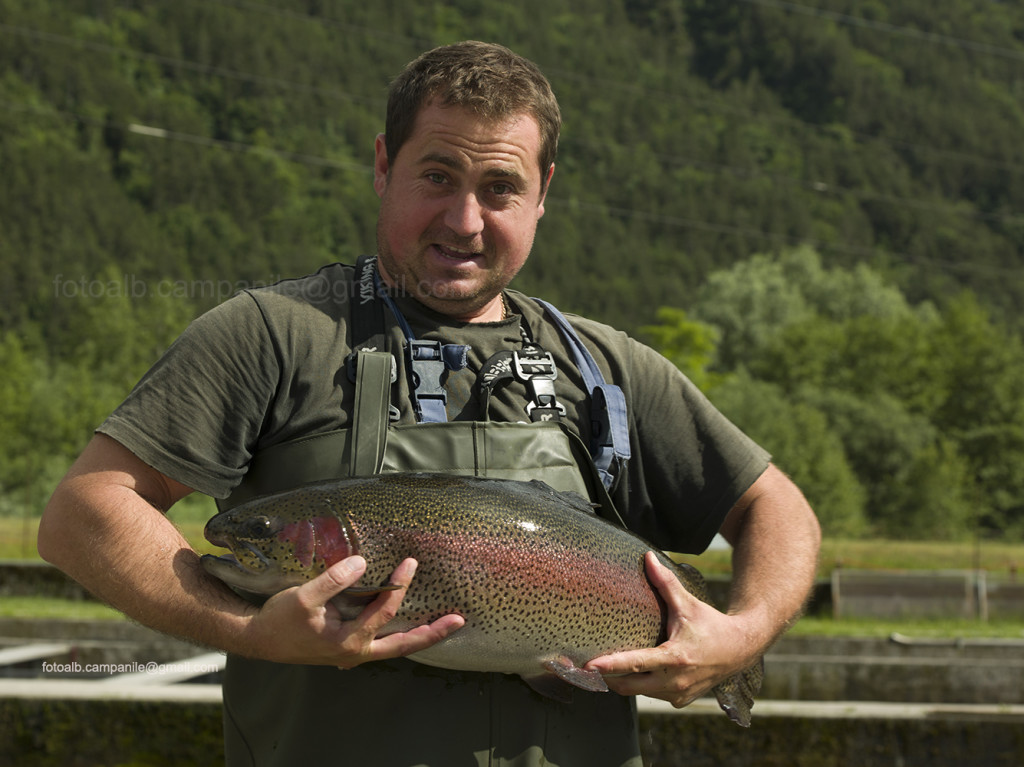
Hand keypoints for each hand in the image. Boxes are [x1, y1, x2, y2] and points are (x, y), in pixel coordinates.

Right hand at [240, 555, 463, 667]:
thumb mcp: (303, 597)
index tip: (411, 563)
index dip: (400, 586)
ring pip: (396, 647)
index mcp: (349, 642)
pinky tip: (409, 624)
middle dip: (433, 633)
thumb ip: (333, 581)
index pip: (385, 612)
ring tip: (445, 625)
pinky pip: (382, 642)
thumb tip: (361, 562)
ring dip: (421, 635)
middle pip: (404, 645)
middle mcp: (357, 652)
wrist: (258, 639)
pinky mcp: (348, 647)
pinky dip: (400, 634)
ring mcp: (354, 653)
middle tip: (459, 620)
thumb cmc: (279, 620)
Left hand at [583, 552, 754, 707]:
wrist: (740, 649)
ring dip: (625, 681)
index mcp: (675, 658)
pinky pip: (653, 695)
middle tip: (589, 666)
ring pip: (640, 692)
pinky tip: (639, 672)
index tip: (589, 666)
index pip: (636, 664)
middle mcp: (675, 682)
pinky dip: (643, 686)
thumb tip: (648, 558)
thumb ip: (665, 583)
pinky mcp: (681, 701)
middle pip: (629, 686)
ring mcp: (678, 695)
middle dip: (608, 677)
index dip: (610, 665)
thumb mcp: (688, 604)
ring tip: (610, 667)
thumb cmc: (712, 625)